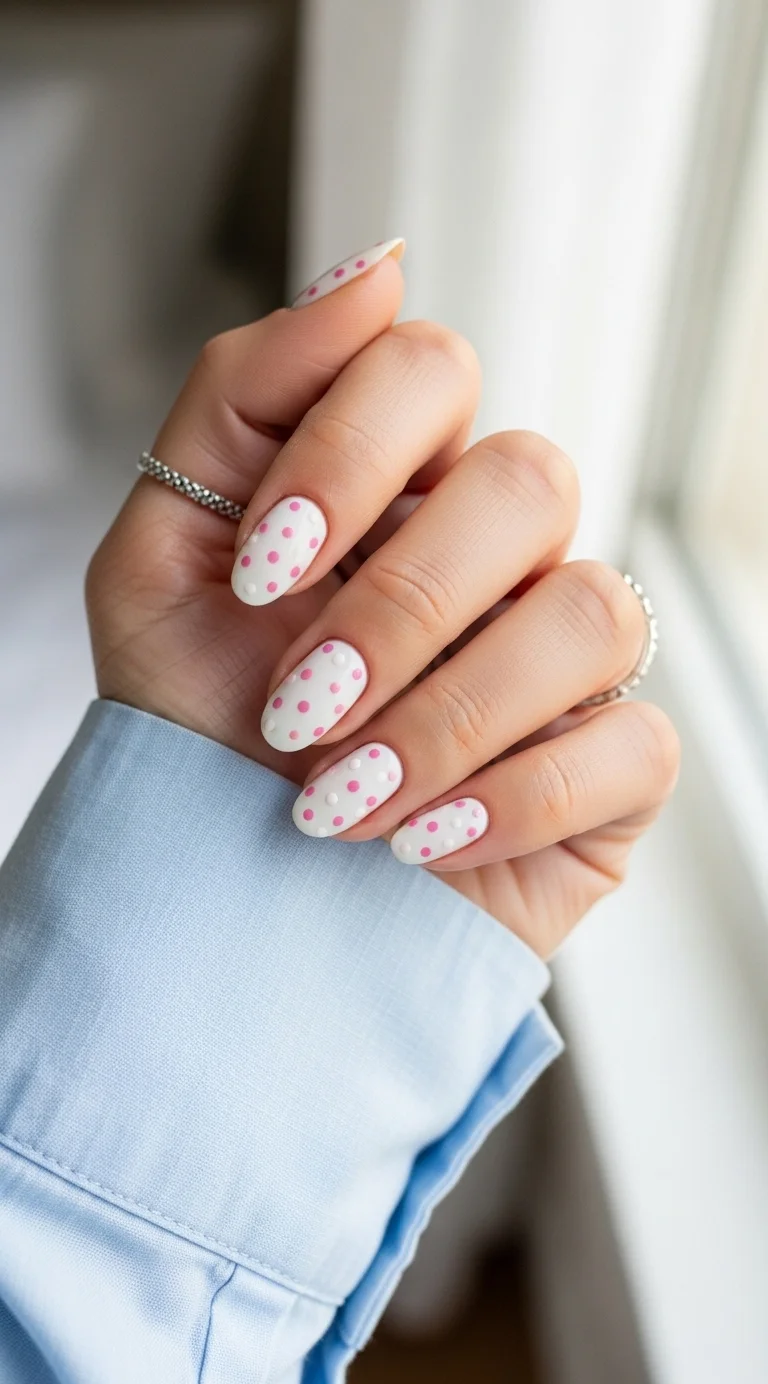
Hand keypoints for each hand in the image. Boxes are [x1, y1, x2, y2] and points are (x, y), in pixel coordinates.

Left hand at [87, 243, 678, 957]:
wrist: (222, 887)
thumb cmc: (196, 724)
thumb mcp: (160, 557)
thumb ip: (240, 398)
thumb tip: (376, 270)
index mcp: (391, 483)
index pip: (430, 367)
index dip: (351, 453)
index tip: (260, 570)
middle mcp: (492, 550)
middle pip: (530, 477)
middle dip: (397, 605)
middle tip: (295, 707)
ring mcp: (561, 655)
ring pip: (593, 609)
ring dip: (447, 715)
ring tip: (339, 798)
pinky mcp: (610, 765)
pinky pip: (633, 742)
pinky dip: (513, 799)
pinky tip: (419, 841)